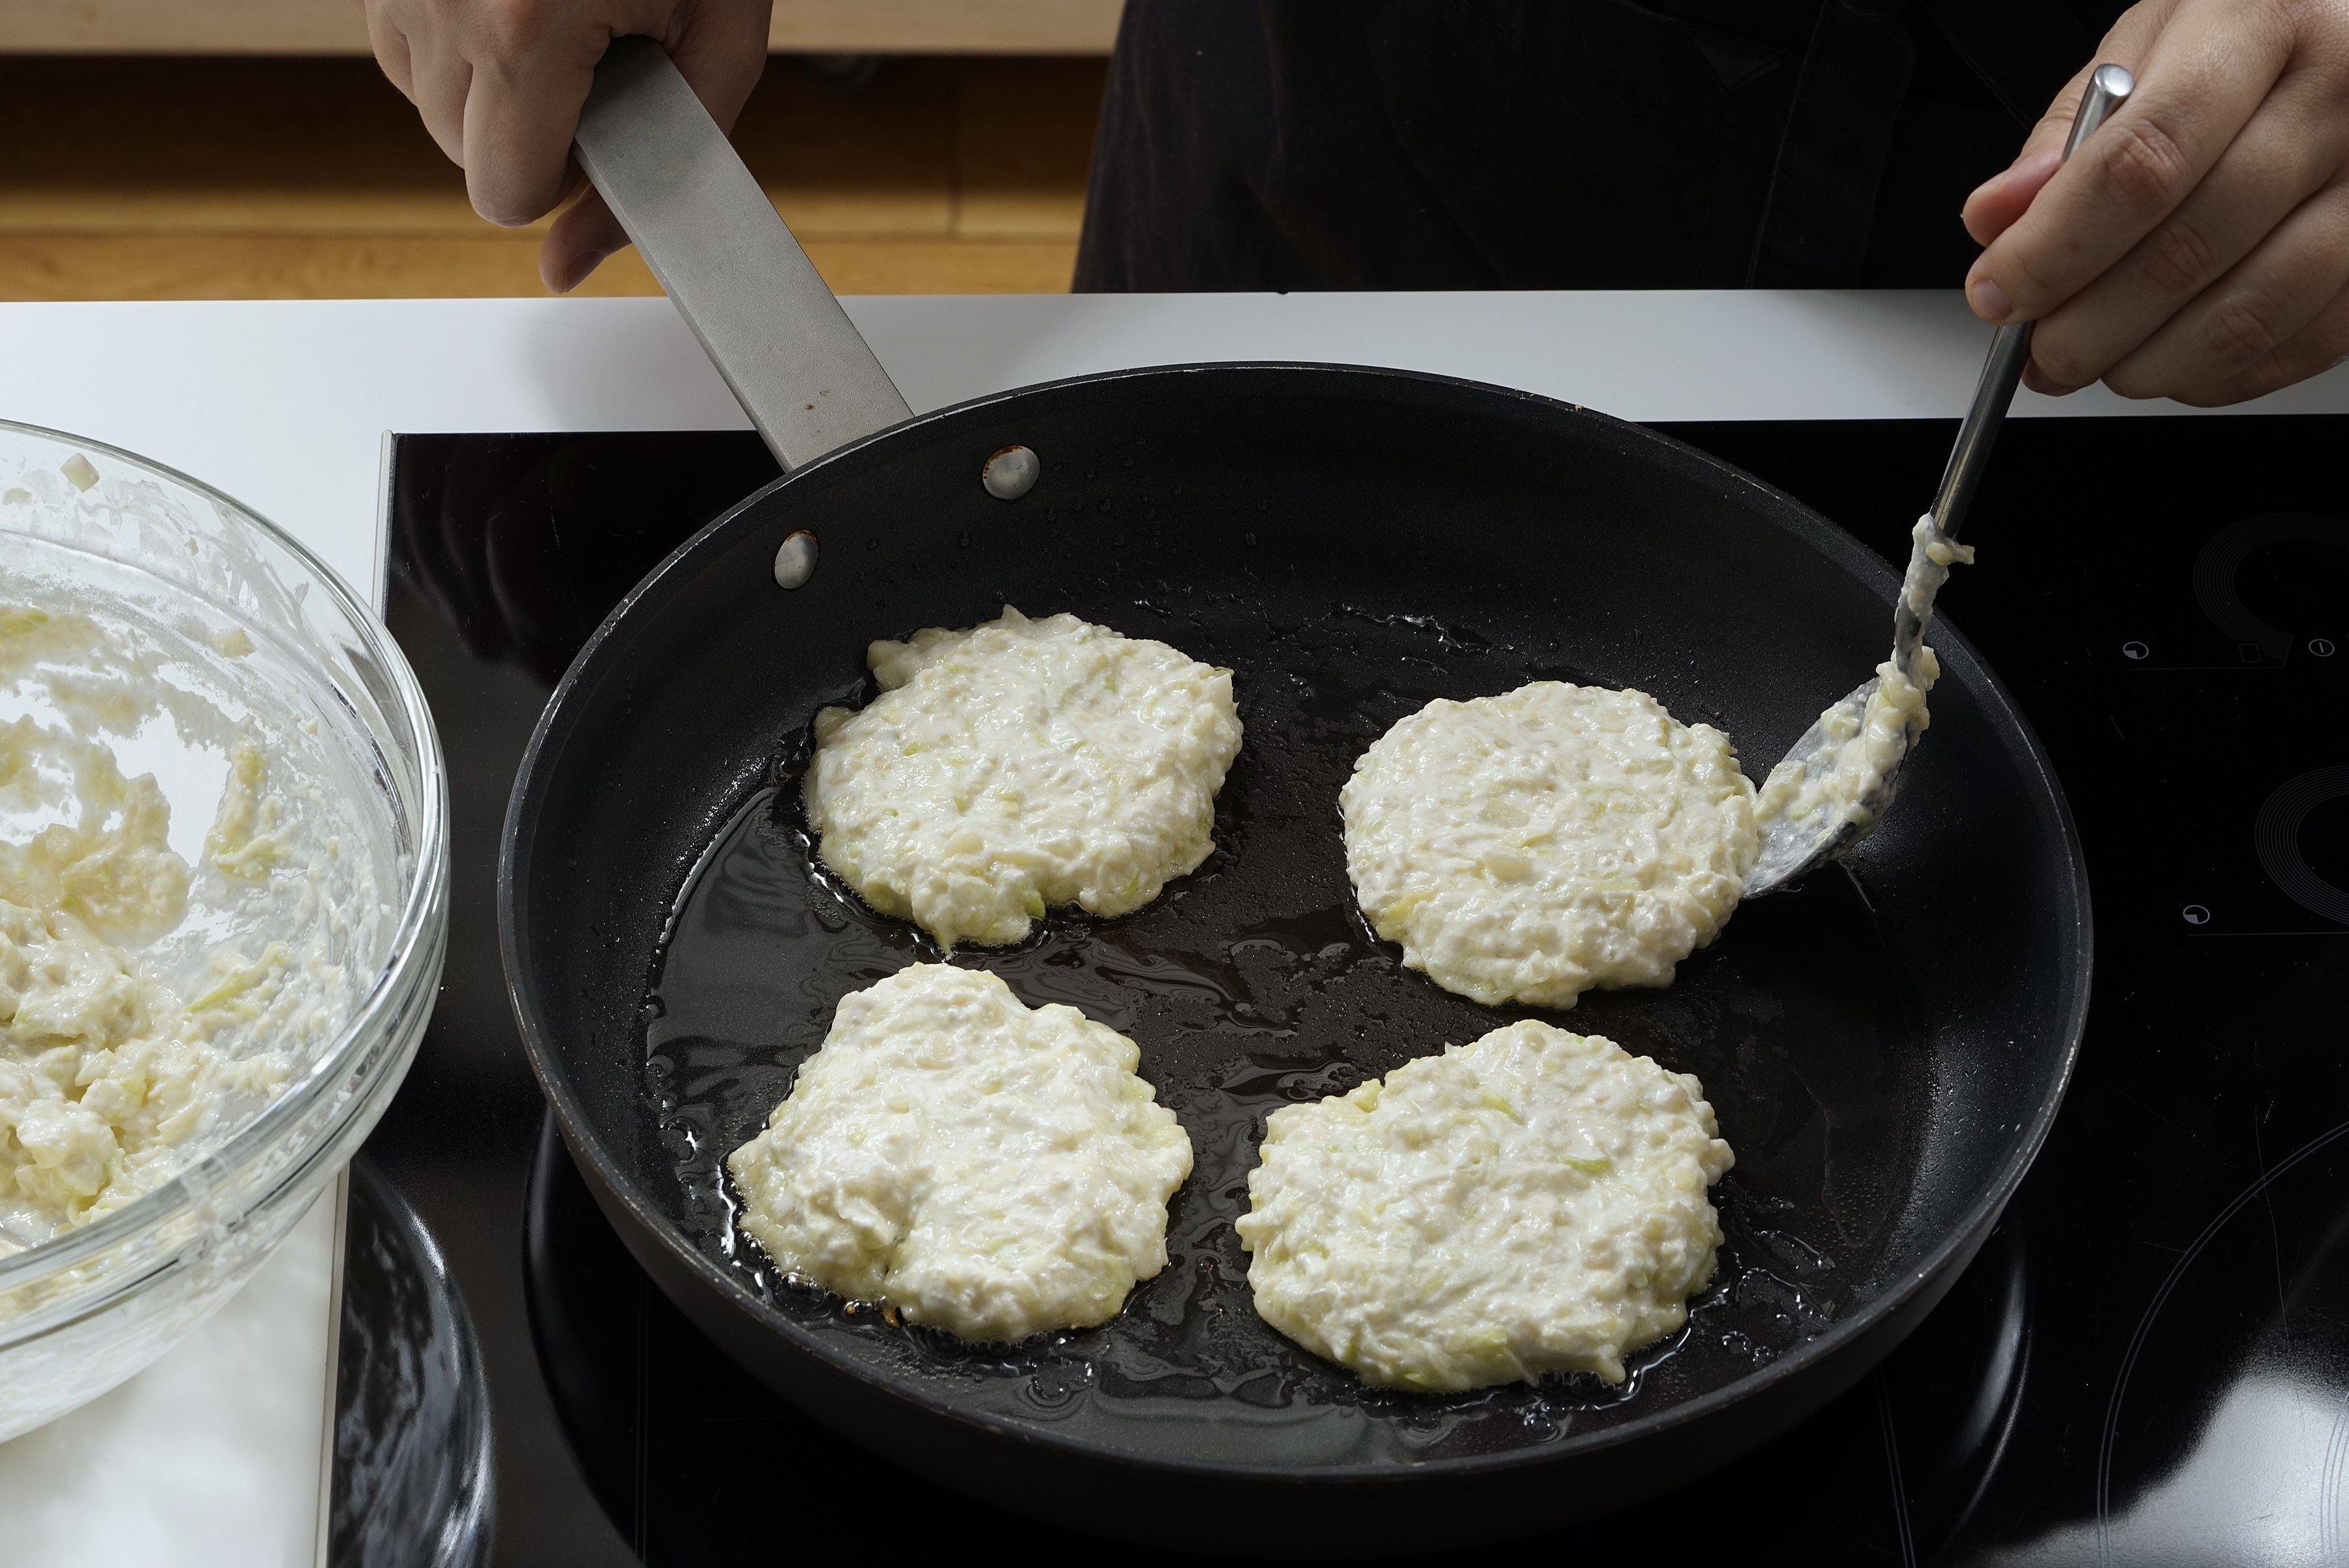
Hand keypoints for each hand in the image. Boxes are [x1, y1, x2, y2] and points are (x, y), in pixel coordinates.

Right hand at [351, 0, 772, 291]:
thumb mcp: (719, 37)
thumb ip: (665, 163)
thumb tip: (566, 266)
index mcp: (523, 28)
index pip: (503, 192)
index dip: (564, 177)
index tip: (604, 127)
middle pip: (461, 155)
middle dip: (532, 130)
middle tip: (596, 53)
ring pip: (424, 99)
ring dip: (493, 82)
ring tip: (561, 9)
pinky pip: (400, 34)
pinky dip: (457, 29)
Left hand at [1960, 0, 2348, 406]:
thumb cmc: (2244, 39)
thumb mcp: (2149, 47)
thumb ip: (2068, 136)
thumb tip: (1997, 220)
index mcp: (2263, 25)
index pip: (2140, 164)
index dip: (2053, 250)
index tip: (1998, 294)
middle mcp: (2340, 95)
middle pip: (2187, 250)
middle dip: (2086, 326)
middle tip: (2039, 348)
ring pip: (2246, 314)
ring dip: (2146, 363)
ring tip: (2095, 360)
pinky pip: (2300, 342)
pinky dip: (2217, 374)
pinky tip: (2169, 356)